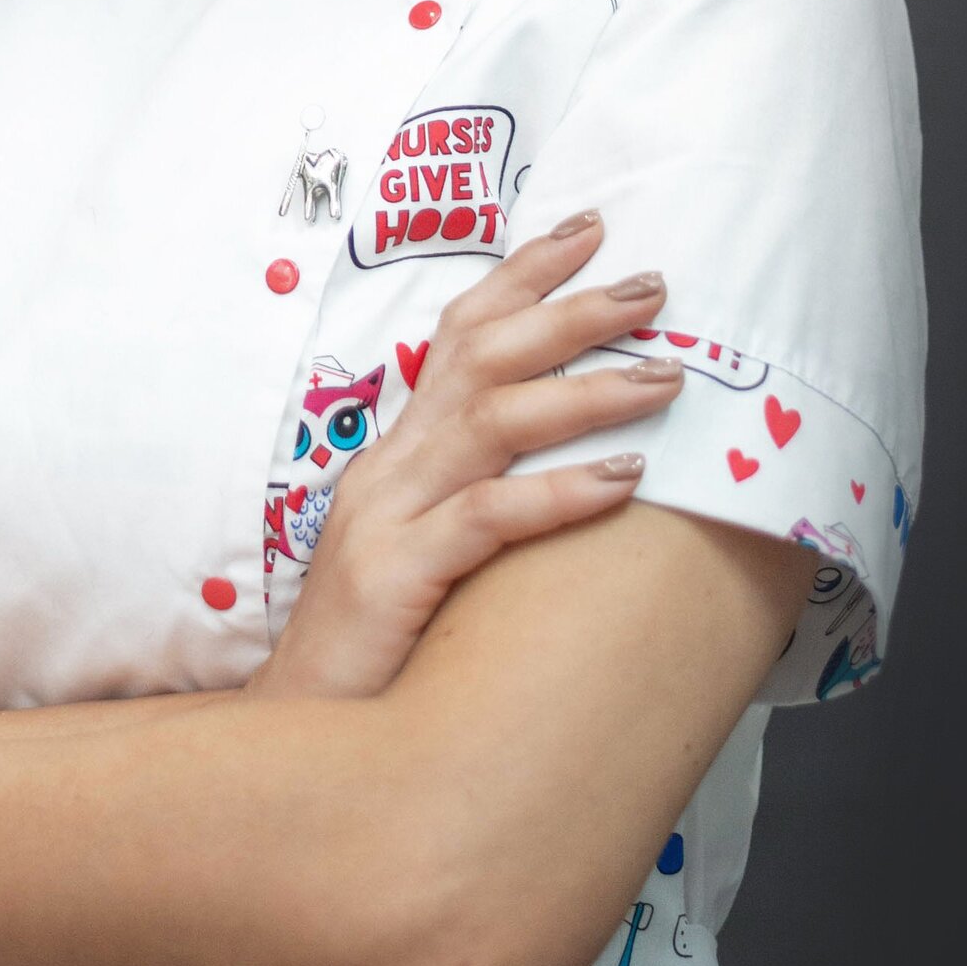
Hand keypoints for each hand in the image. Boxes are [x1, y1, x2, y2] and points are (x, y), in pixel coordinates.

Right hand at [251, 211, 679, 701]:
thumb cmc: (380, 653)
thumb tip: (586, 469)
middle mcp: (390, 467)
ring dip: (587, 390)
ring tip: (669, 378)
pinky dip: (559, 490)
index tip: (590, 229)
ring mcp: (387, 516)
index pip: (459, 334)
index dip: (522, 276)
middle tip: (653, 284)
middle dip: (570, 309)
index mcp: (400, 453)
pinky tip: (624, 478)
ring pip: (493, 421)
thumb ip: (482, 502)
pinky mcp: (395, 575)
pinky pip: (488, 517)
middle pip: (482, 356)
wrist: (297, 736)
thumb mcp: (432, 556)